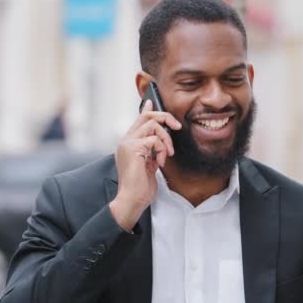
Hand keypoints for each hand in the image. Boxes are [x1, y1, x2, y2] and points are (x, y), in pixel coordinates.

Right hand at [109, 100, 181, 230]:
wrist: (132, 200)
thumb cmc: (141, 186)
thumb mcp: (149, 164)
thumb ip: (152, 150)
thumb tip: (159, 140)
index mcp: (129, 143)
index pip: (138, 120)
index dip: (147, 110)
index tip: (152, 102)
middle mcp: (126, 140)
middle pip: (146, 116)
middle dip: (165, 117)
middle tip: (177, 127)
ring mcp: (128, 144)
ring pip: (153, 125)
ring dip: (166, 139)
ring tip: (167, 154)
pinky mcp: (133, 149)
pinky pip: (155, 139)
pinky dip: (162, 150)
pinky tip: (161, 162)